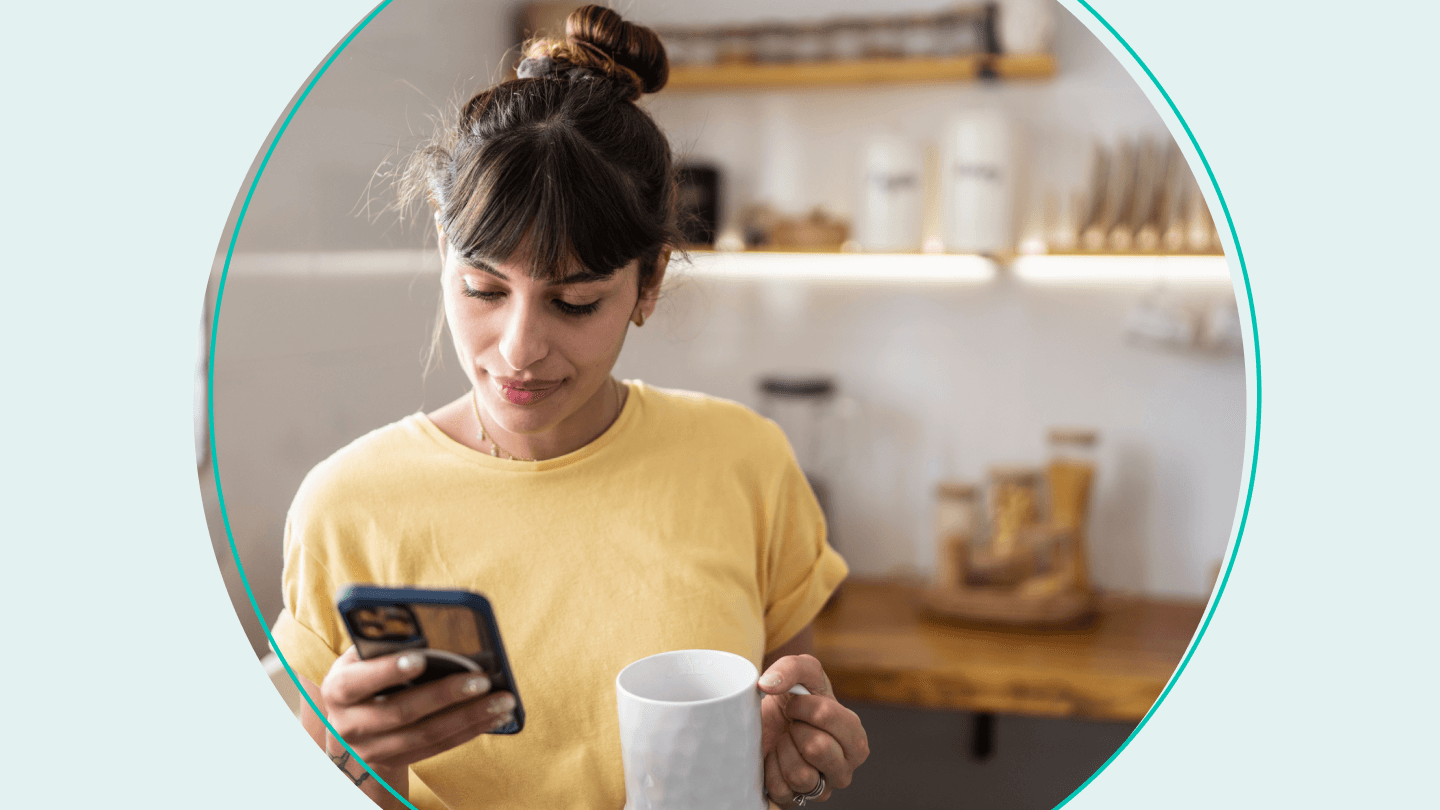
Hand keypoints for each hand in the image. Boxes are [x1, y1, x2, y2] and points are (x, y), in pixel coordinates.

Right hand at [318, 647, 514, 782]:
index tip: (421, 658)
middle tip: (482, 679)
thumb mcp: (359, 661)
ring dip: (469, 716)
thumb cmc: (362, 679)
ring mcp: (373, 750)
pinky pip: (438, 748)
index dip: (388, 670)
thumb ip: (382, 645)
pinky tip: (495, 716)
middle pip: (402, 711)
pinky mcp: (396, 763)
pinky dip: (470, 731)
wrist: (348, 732)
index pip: (359, 681)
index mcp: (338, 690)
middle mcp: (350, 725)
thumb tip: (426, 627)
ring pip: (426, 734)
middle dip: (445, 694)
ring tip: (502, 699)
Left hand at [757, 654, 868, 803]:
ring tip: (785, 742)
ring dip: (783, 751)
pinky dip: (770, 770)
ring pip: (800, 775)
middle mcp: (845, 770)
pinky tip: (775, 760)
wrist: (767, 721)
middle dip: (795, 729)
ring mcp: (821, 790)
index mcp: (855, 739)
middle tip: (793, 726)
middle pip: (817, 748)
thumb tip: (767, 684)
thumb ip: (791, 667)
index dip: (802, 705)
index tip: (796, 704)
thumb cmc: (793, 698)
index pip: (827, 716)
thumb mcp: (801, 671)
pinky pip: (781, 790)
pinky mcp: (796, 802)